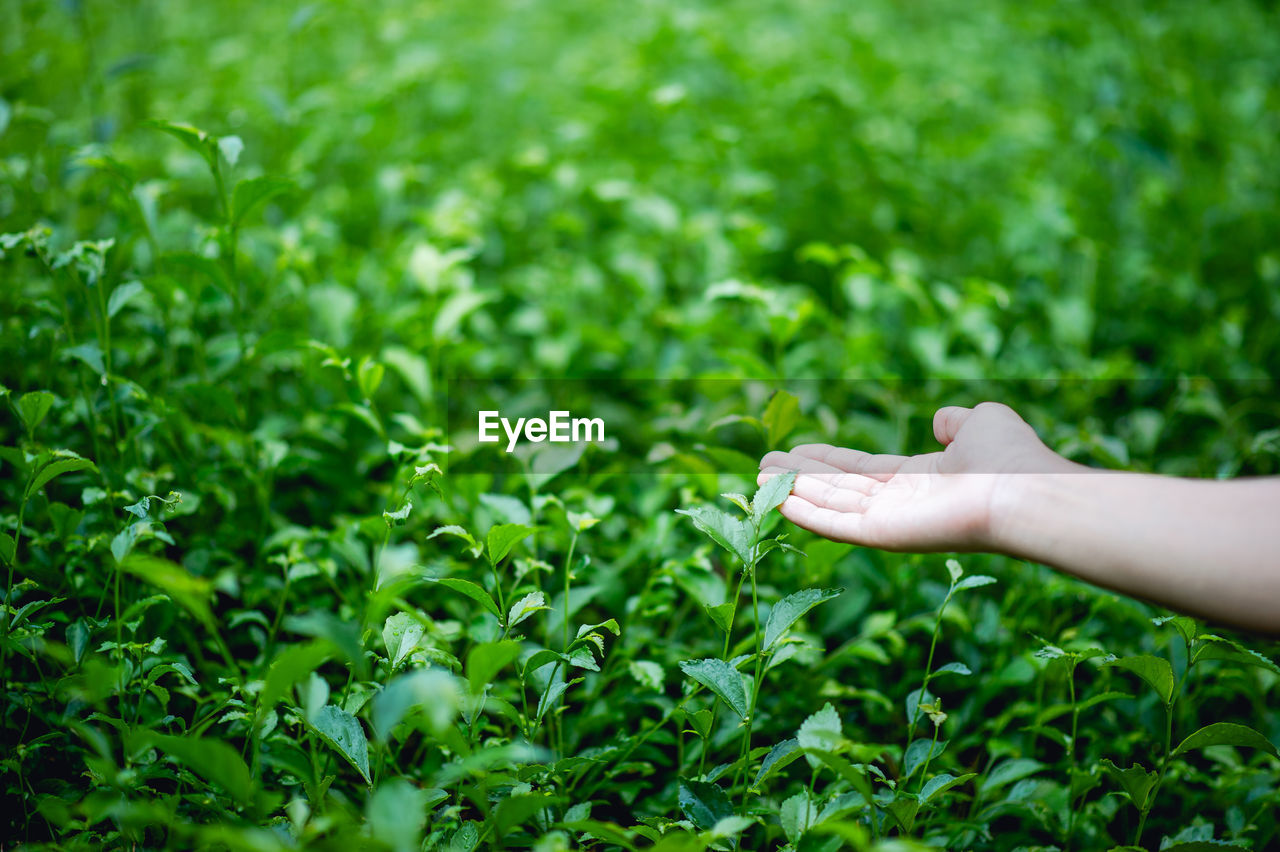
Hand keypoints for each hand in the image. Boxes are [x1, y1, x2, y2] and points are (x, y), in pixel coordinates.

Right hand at [758, 402, 1069, 551]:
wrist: (1023, 491)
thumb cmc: (1010, 457)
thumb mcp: (981, 422)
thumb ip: (956, 420)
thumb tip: (940, 419)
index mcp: (921, 478)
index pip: (862, 470)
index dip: (827, 459)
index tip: (794, 449)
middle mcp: (901, 502)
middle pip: (838, 488)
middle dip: (799, 476)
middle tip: (761, 466)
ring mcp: (890, 522)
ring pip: (830, 505)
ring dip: (792, 492)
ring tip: (755, 479)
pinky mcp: (884, 536)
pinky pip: (837, 525)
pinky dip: (805, 514)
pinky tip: (777, 503)